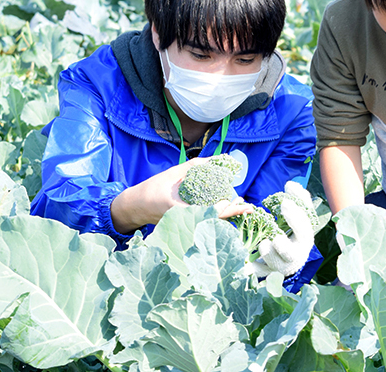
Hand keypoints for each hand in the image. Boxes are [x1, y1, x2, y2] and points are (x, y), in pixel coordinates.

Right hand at [111, 158, 249, 232]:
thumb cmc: (153, 188)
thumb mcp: (174, 172)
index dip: (226, 208)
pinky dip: (217, 214)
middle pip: (215, 220)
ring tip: (241, 206)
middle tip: (249, 207)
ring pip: (211, 222)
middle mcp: (186, 221)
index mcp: (182, 210)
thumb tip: (218, 159)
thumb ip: (196, 165)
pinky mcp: (185, 225)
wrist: (136, 206)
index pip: (210, 212)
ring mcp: (186, 225)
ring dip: (227, 214)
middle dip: (232, 213)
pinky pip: (205, 221)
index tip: (238, 202)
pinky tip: (226, 207)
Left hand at [252, 198, 313, 276]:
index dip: (296, 217)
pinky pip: (258, 274)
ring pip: (274, 265)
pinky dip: (252, 271)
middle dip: (283, 245)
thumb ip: (298, 198)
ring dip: (268, 254)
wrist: (288, 257)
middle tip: (275, 235)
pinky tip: (245, 266)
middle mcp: (294, 256)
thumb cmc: (293, 230)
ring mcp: (280, 266)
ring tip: (263, 244)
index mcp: (304, 239)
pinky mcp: (266, 273)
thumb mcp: (298, 214)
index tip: (285, 203)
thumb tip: (291, 185)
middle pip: (291, 254)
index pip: (304, 230)